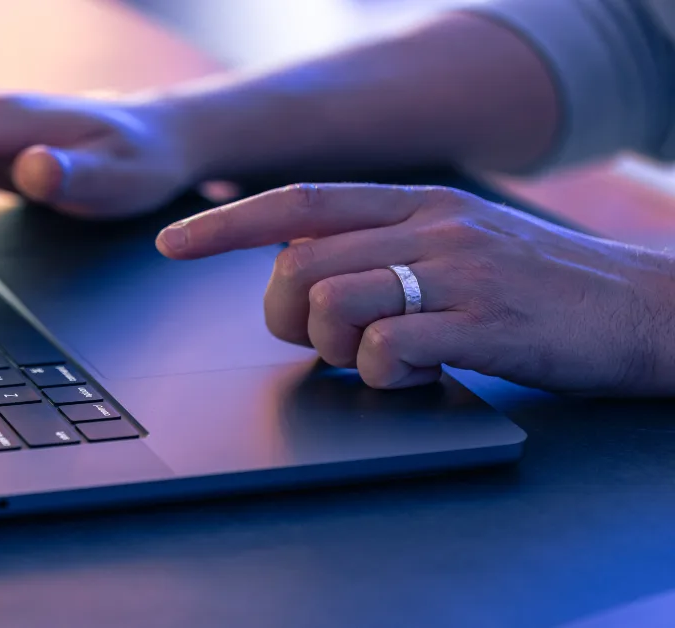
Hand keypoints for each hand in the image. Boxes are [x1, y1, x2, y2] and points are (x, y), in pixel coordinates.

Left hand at [157, 184, 674, 394]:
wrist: (647, 309)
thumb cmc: (539, 287)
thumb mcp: (457, 244)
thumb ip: (382, 247)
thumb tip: (301, 272)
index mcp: (416, 203)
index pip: (299, 200)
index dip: (227, 222)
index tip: (173, 242)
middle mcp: (430, 226)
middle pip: (299, 263)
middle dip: (284, 315)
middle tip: (317, 343)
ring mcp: (458, 273)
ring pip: (332, 304)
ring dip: (333, 349)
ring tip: (374, 360)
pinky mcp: (485, 324)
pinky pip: (387, 350)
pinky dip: (382, 375)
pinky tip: (413, 376)